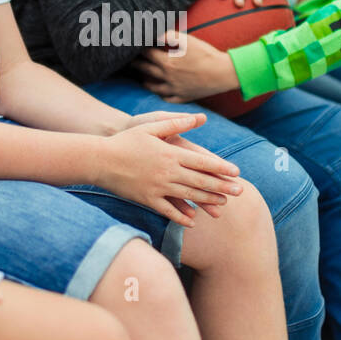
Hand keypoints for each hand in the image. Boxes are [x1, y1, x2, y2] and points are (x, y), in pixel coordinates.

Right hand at [93, 113, 241, 226]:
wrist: (99, 159)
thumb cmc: (126, 139)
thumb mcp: (151, 126)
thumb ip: (177, 123)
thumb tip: (200, 118)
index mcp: (171, 153)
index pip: (202, 162)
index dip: (221, 168)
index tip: (236, 172)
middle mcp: (168, 172)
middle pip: (200, 180)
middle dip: (222, 186)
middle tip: (240, 191)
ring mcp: (158, 187)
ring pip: (188, 196)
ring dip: (207, 201)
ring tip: (223, 204)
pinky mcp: (147, 199)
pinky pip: (168, 211)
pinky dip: (181, 217)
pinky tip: (192, 221)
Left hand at [134, 31, 240, 102]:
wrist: (223, 73)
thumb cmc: (206, 54)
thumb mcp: (187, 40)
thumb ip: (169, 36)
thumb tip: (154, 33)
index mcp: (166, 62)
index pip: (146, 54)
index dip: (139, 48)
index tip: (134, 45)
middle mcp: (167, 77)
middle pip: (146, 70)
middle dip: (136, 64)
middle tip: (130, 61)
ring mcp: (174, 89)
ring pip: (153, 87)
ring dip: (145, 81)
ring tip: (142, 78)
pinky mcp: (182, 97)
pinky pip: (167, 98)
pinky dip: (161, 94)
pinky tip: (160, 91)